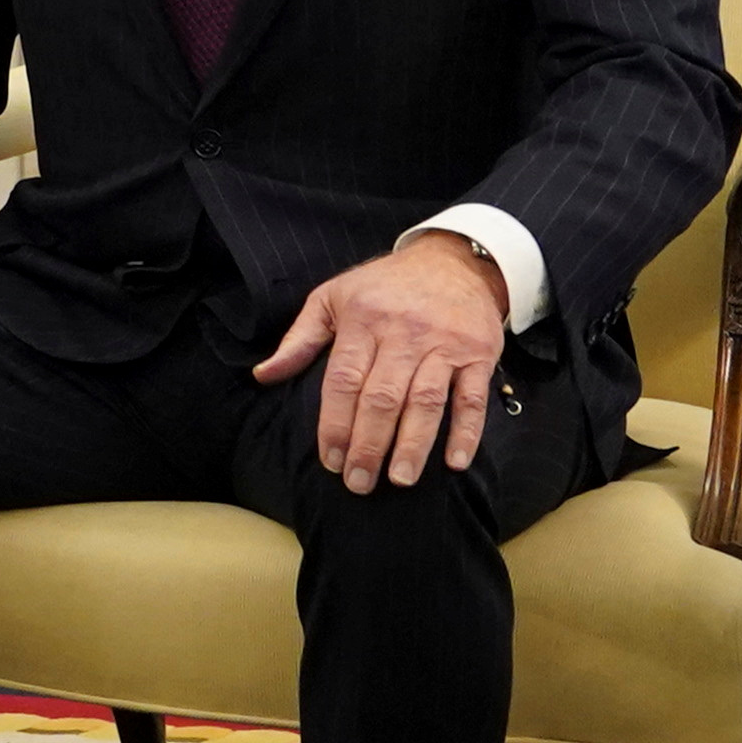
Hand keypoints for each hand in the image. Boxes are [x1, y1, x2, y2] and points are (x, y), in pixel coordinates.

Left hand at [251, 231, 509, 494]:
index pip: (344, 381)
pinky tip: (454, 462)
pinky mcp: (478, 353)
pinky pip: (472, 397)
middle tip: (358, 482)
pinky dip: (466, 431)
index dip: (335, 424)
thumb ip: (299, 340)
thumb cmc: (385, 285)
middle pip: (382, 398)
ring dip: (412, 444)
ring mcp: (443, 344)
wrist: (453, 259)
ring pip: (426, 401)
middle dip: (368, 445)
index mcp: (363, 321)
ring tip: (399, 479)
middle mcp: (403, 334)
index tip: (330, 460)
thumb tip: (263, 376)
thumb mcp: (334, 297)